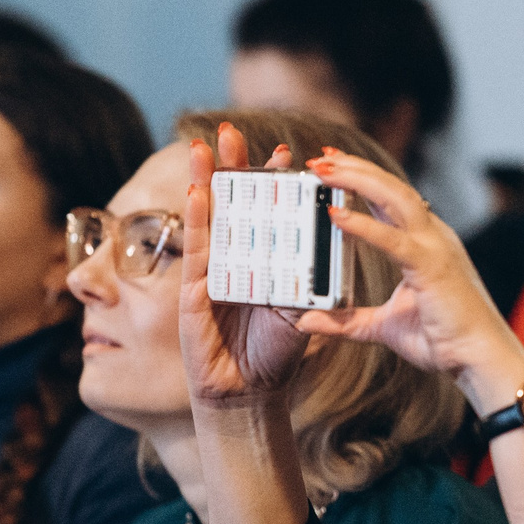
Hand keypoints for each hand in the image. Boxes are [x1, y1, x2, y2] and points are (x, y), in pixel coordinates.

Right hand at [176, 127, 314, 407]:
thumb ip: (308, 284)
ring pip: (209, 218)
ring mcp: (211, 272)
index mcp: (261, 260)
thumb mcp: (299, 312)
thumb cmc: (275, 354)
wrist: (251, 393)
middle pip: (232, 203)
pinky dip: (198, 221)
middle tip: (231, 130)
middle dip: (231, 166)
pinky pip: (197, 250)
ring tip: (205, 146)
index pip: (267, 212)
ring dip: (207, 180)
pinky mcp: (195, 291)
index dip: (272, 182)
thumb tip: (329, 253)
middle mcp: (234, 259)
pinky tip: (199, 193)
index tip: (285, 152)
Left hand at [294, 149, 523, 406]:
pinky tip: (336, 215)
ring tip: (325, 170)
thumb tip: (308, 321)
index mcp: (426, 243)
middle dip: (355, 168)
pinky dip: (364, 225)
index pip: (390, 199)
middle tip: (320, 158)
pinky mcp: (432, 267)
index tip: (332, 163)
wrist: (480, 358)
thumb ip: (349, 322)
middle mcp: (433, 236)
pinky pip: (394, 240)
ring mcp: (435, 247)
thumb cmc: (443, 341)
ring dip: (358, 179)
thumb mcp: (384, 327)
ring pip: (395, 198)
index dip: (362, 177)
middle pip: (391, 188)